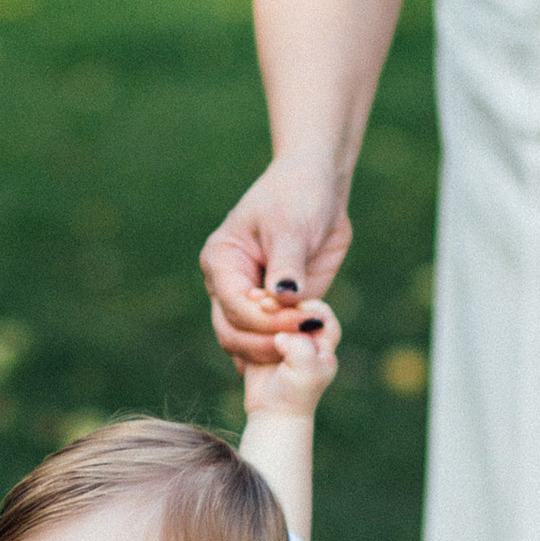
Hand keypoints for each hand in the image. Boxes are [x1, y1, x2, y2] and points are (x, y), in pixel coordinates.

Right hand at [200, 156, 350, 369]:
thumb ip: (286, 265)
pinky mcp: (275, 311)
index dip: (267, 322)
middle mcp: (228, 287)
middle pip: (233, 335)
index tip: (304, 320)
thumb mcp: (291, 227)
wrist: (318, 190)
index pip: (235, 307)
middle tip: (309, 336)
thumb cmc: (297, 196)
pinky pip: (275, 340)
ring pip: (249, 346)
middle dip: (269, 342)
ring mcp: (250, 302)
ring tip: (316, 339)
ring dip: (279, 350)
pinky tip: (314, 344)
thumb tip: (281, 299)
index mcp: (221, 262)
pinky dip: (291, 348)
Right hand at [240, 293, 338, 420]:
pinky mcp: (263, 334)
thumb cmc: (296, 395)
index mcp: (324, 336)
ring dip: (260, 310)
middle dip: (277, 303)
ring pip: (273, 309)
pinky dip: (248, 318)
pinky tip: (238, 318)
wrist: (273, 412)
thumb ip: (300, 349)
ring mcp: (284, 330)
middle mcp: (306, 329)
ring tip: (251, 307)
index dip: (303, 307)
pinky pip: (255, 318)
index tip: (287, 311)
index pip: (318, 310)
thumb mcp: (306, 373)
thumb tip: (281, 335)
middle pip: (293, 304)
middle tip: (262, 302)